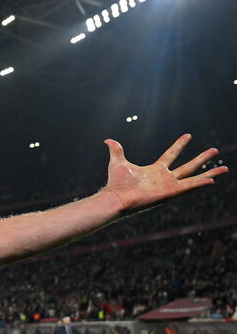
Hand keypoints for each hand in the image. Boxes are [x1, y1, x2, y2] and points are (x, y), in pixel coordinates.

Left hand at [102, 135, 226, 213]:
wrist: (116, 197)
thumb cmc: (116, 183)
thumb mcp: (117, 162)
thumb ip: (116, 150)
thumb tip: (108, 140)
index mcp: (155, 170)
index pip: (171, 155)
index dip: (179, 145)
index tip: (188, 135)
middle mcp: (165, 178)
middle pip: (188, 166)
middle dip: (201, 158)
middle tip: (214, 149)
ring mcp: (169, 186)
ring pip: (194, 177)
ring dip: (209, 172)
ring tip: (225, 167)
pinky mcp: (170, 192)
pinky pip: (189, 186)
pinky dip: (200, 183)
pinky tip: (212, 179)